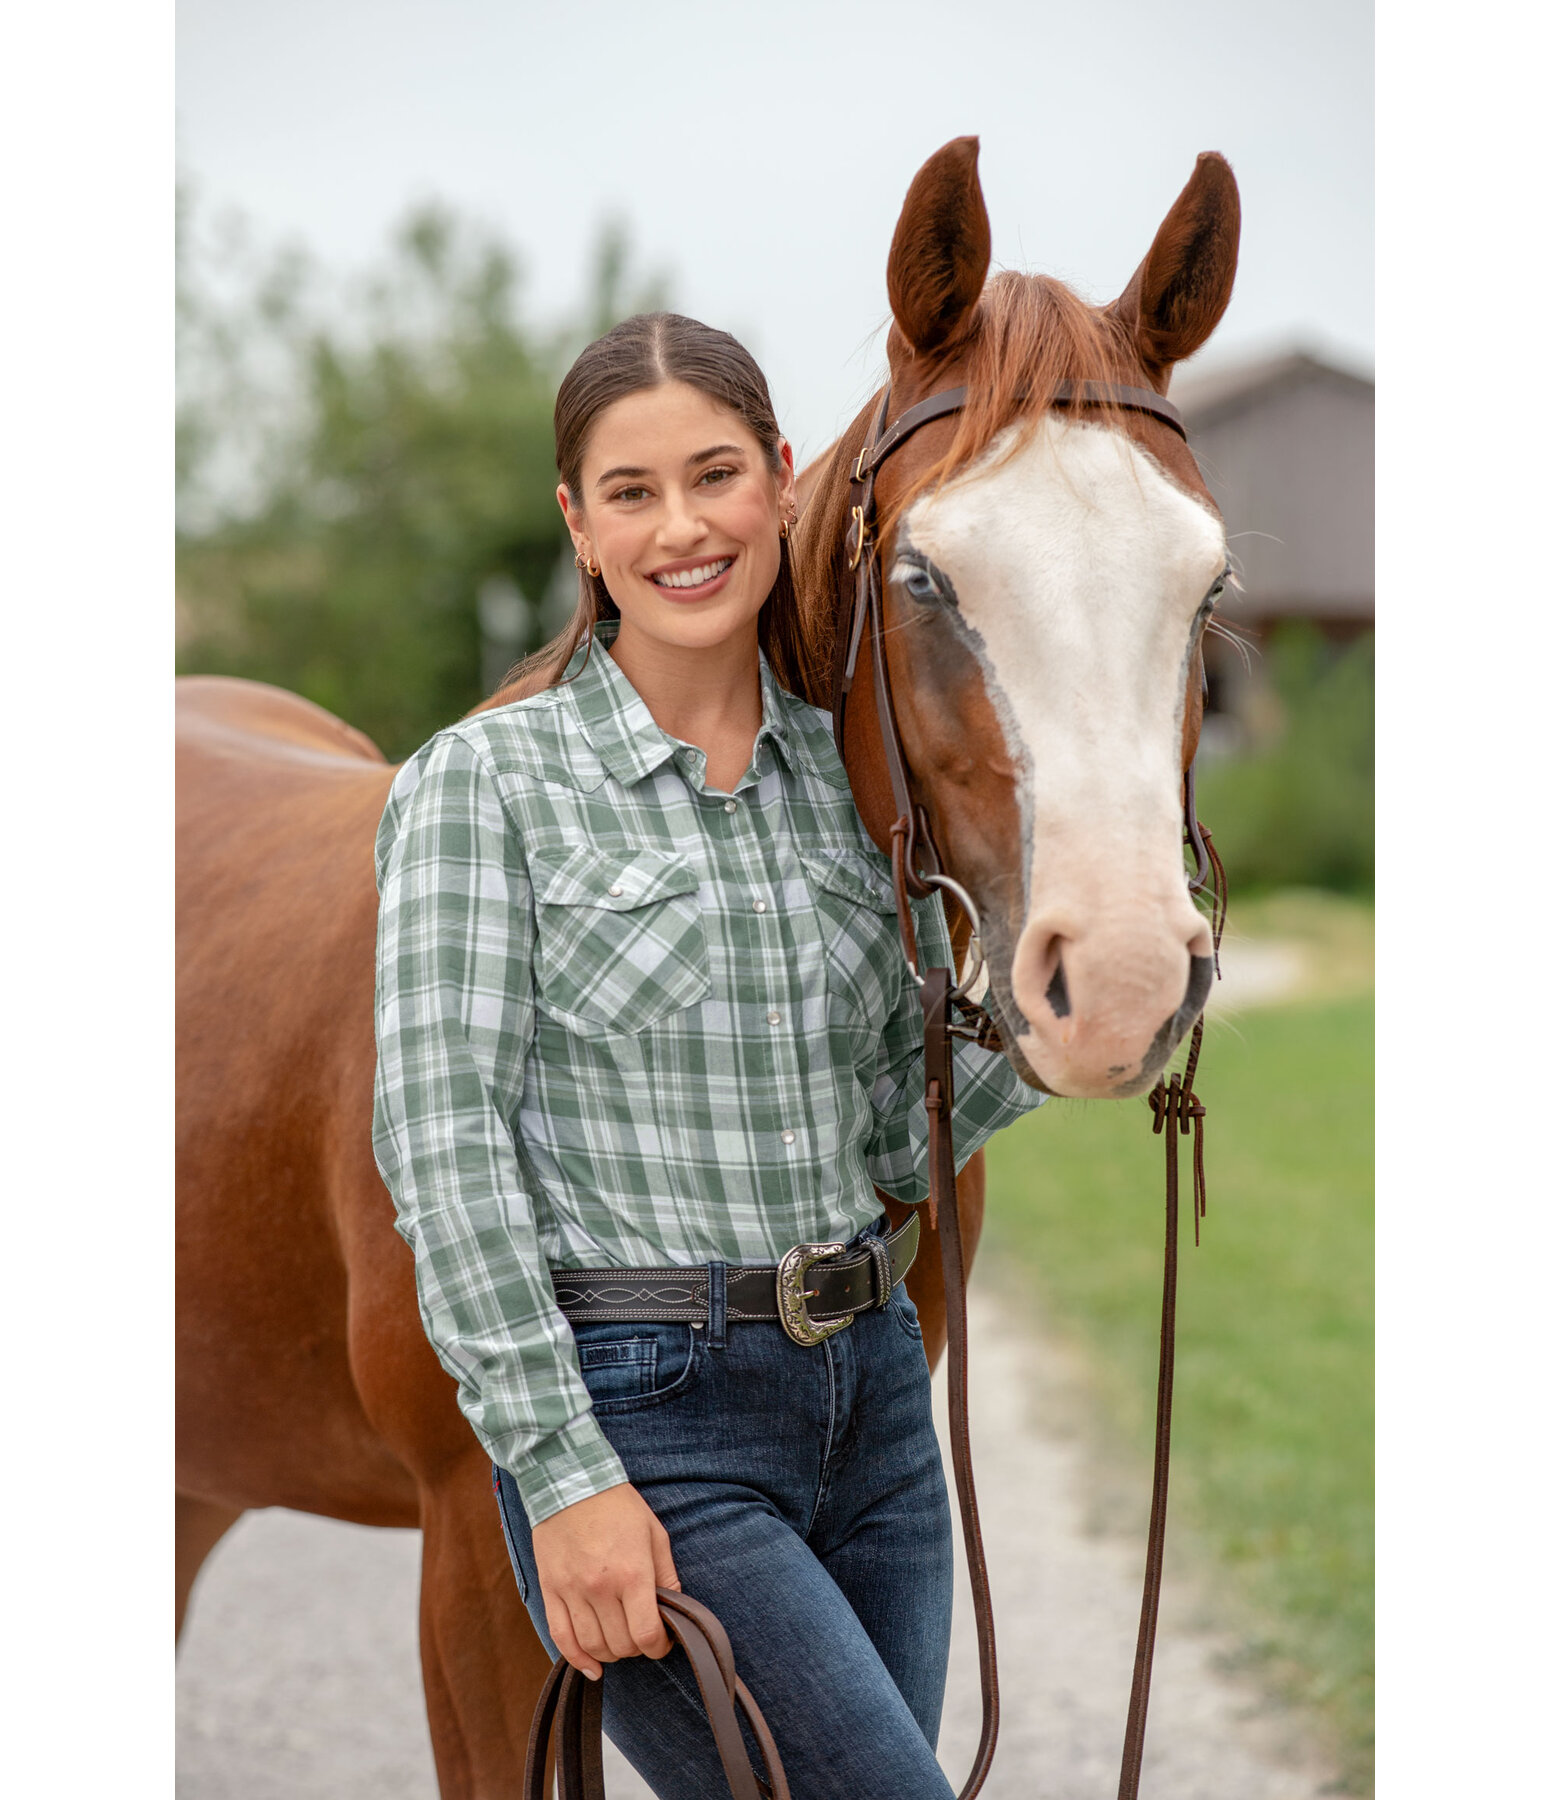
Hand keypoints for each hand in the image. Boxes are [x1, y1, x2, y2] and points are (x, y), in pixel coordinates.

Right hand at [530, 1483, 679, 1679]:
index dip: (659, 1647)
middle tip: (641, 1635)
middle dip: (637, 1648)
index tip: (662, 1642)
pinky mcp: (550, 1590)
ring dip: (611, 1653)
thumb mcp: (654, 1533)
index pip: (646, 1634)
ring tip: (619, 1642)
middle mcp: (601, 1587)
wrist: (570, 1481)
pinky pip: (561, 1637)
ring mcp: (572, 1591)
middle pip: (621, 1645)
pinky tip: (592, 1666)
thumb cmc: (618, 1506)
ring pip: (593, 1646)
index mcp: (632, 1573)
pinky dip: (577, 1658)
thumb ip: (666, 1575)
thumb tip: (675, 1608)